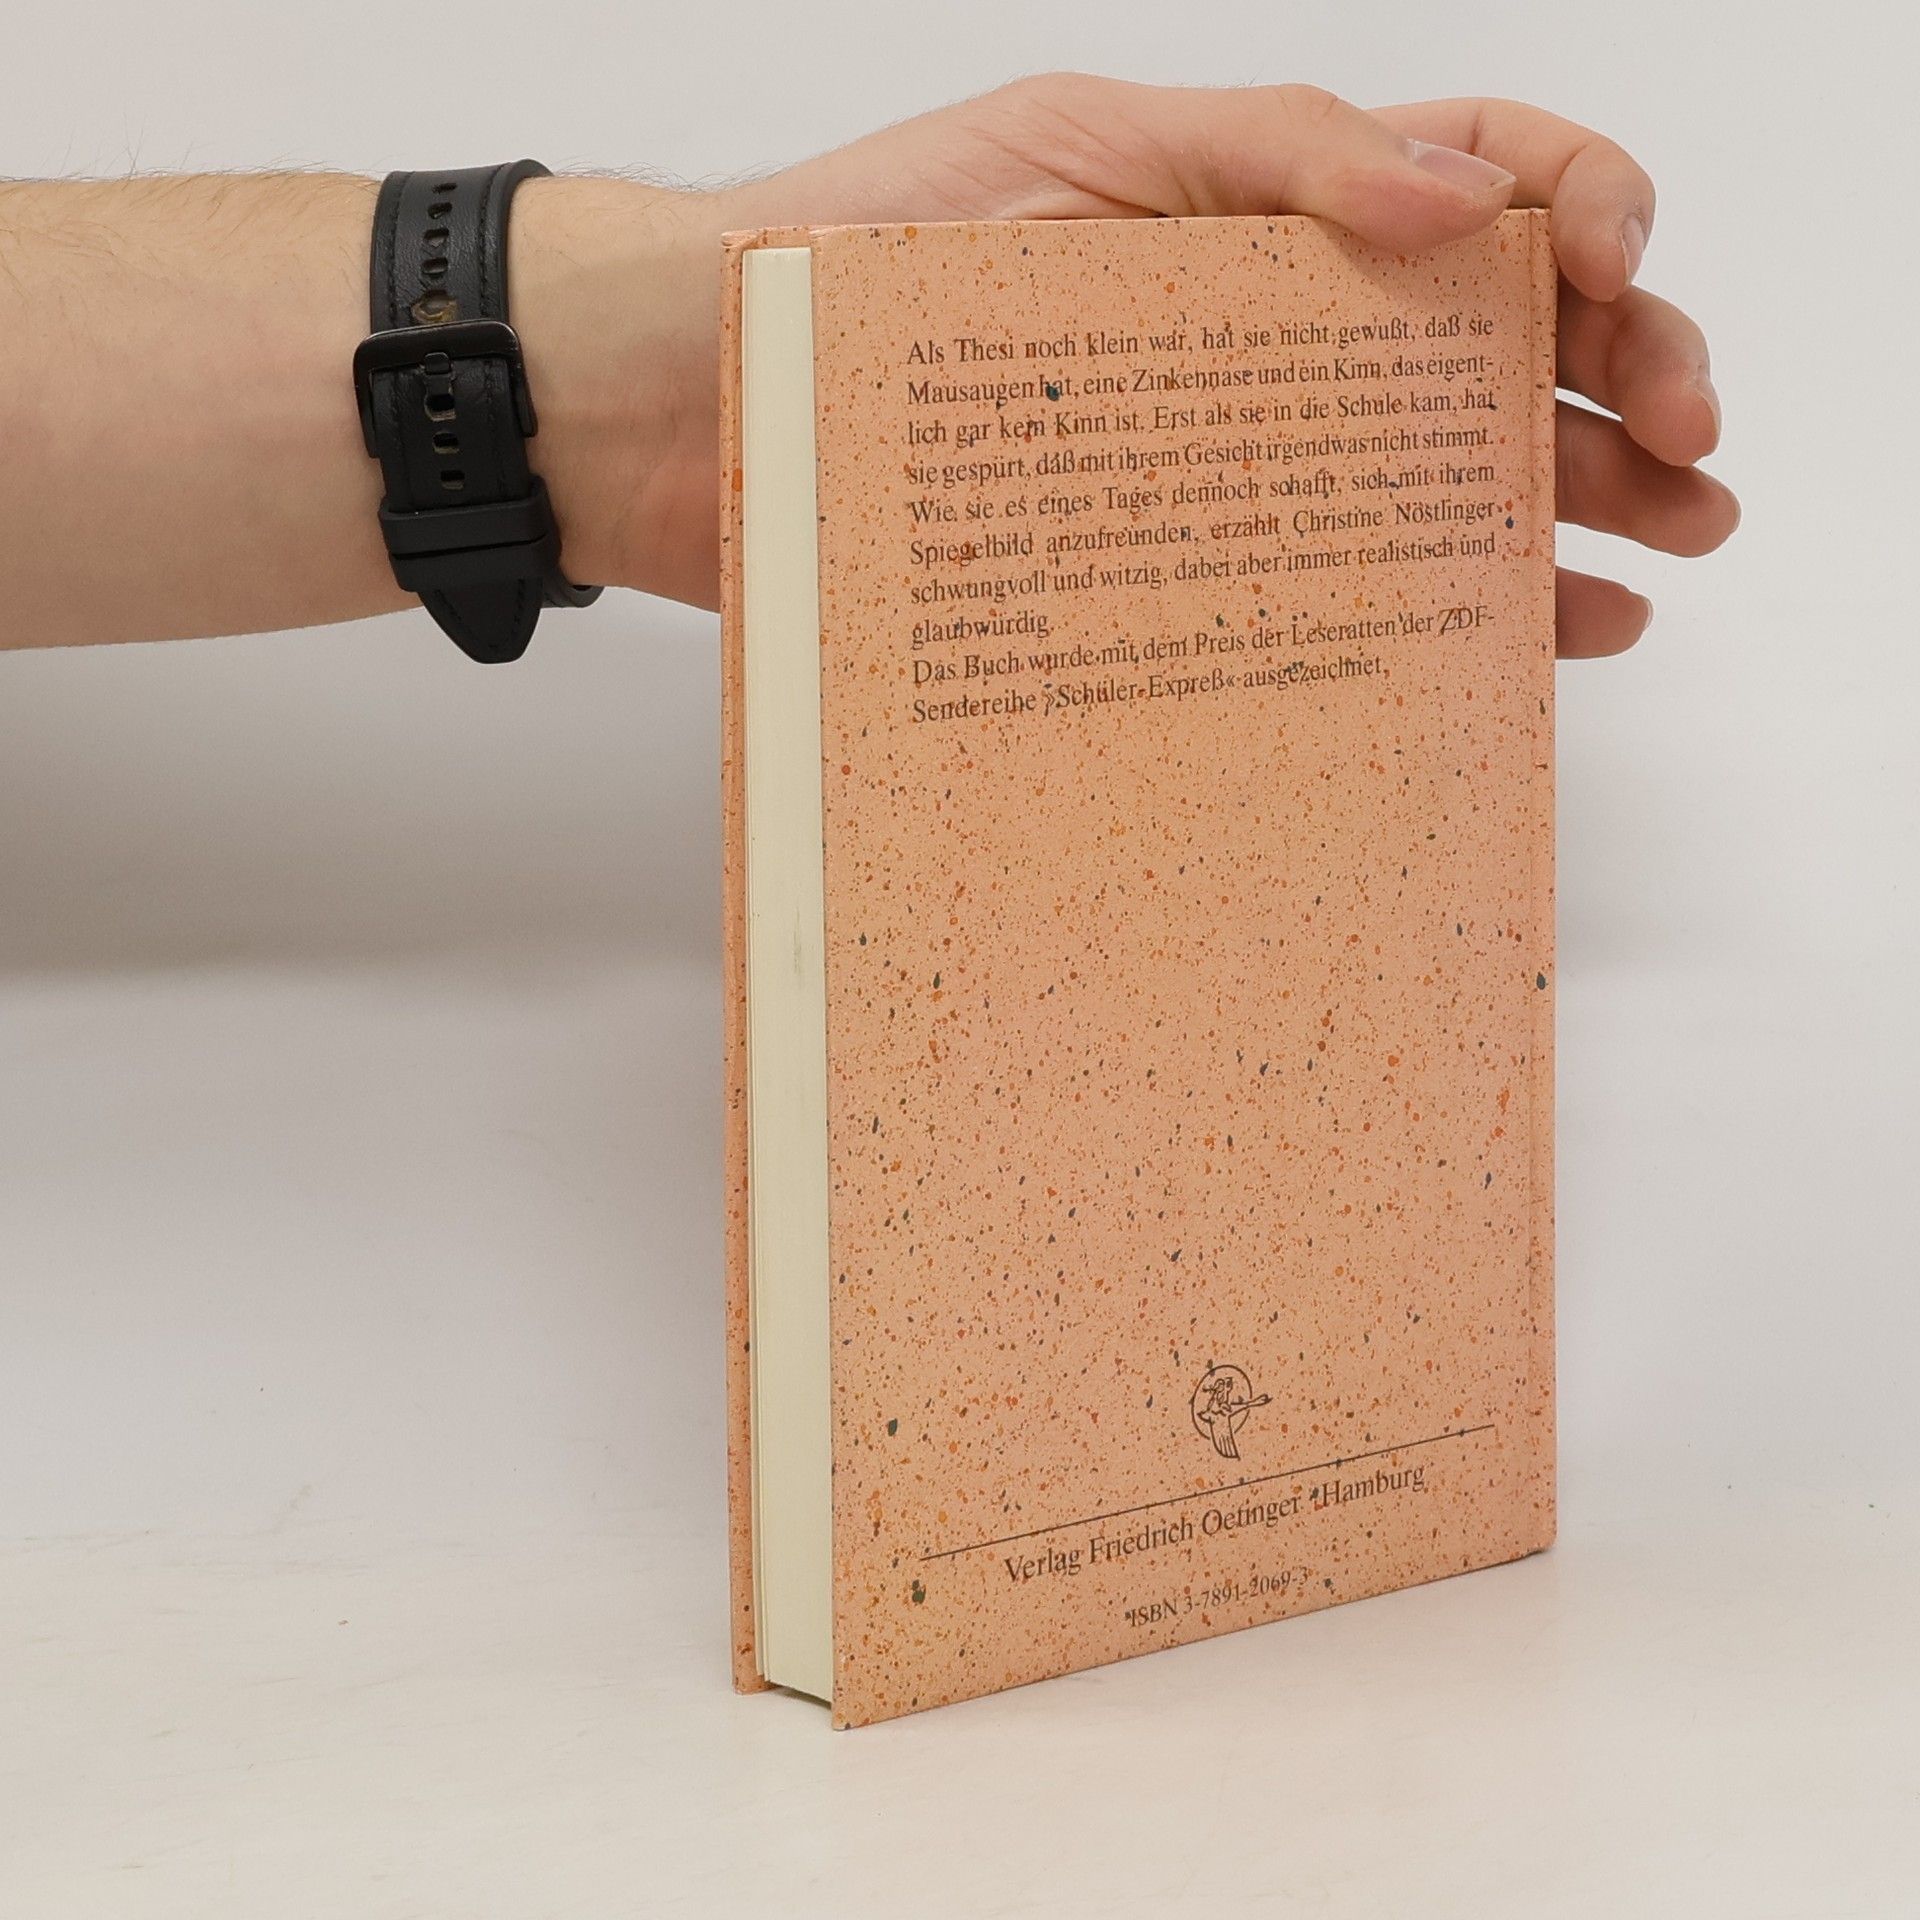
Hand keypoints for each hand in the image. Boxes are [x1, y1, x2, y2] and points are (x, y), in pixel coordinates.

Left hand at [609, 76, 1736, 654]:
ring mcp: (1223, 458)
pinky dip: (1441, 604)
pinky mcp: (1168, 572)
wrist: (699, 406)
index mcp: (1257, 202)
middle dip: (1624, 377)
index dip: (1587, 208)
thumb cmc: (855, 258)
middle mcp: (1262, 331)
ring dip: (1569, 499)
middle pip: (1491, 338)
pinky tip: (1535, 628)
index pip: (1479, 178)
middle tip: (1693, 458)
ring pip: (1435, 469)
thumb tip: (1463, 199)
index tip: (1621, 277)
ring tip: (1668, 543)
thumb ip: (1271, 158)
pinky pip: (1331, 586)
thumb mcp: (1066, 150)